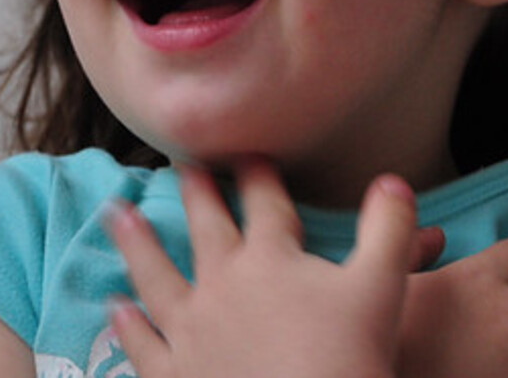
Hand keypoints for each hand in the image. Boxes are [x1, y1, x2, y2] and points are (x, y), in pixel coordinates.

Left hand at [108, 160, 415, 377]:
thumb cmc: (348, 359)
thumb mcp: (381, 288)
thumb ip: (388, 229)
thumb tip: (393, 181)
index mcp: (271, 258)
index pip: (264, 201)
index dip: (257, 173)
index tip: (248, 151)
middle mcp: (222, 283)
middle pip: (206, 226)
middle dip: (195, 191)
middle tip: (179, 162)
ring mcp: (190, 330)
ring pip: (156, 274)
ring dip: (136, 241)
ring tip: (117, 212)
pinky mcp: (173, 374)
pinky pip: (144, 344)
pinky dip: (127, 325)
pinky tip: (114, 307)